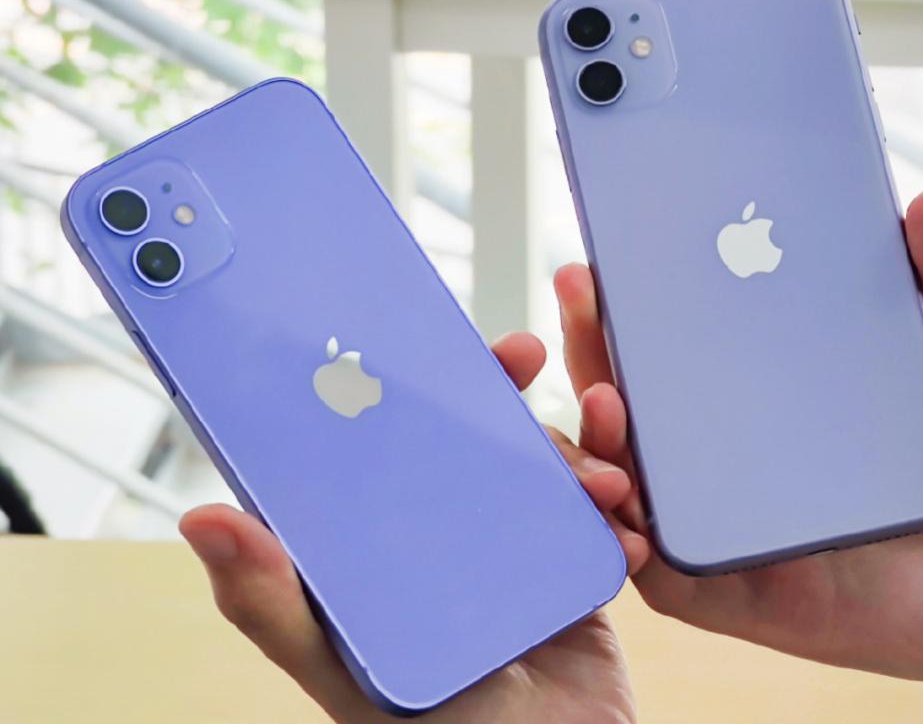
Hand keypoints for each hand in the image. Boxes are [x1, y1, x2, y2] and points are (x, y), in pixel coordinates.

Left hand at [181, 332, 641, 723]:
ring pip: (539, 463)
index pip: (381, 446)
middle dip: (498, 391)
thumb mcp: (346, 669)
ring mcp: (511, 545)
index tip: (418, 344)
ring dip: (575, 451)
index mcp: (382, 545)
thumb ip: (275, 606)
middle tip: (522, 355)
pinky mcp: (569, 564)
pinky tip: (628, 532)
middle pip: (469, 437)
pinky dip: (615, 508)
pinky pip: (595, 512)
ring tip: (607, 482)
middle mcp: (442, 533)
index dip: (396, 387)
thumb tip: (201, 517)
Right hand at [555, 186, 922, 722]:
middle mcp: (724, 459)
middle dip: (588, 352)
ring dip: (593, 443)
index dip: (623, 305)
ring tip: (608, 401)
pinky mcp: (737, 596)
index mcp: (756, 398)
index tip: (602, 255)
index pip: (668, 348)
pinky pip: (658, 575)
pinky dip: (626, 539)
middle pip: (628, 408)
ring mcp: (723, 526)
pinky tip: (627, 499)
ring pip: (623, 487)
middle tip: (583, 296)